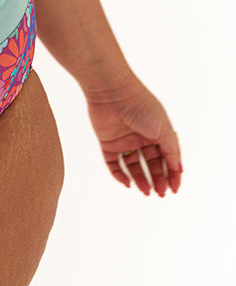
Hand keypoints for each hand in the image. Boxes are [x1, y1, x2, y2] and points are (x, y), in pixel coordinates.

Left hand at [85, 77, 181, 196]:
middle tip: (161, 193)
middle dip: (158, 179)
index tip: (175, 189)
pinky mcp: (107, 142)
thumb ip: (171, 150)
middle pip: (151, 163)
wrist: (112, 92)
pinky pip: (113, 163)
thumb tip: (178, 168)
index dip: (173, 173)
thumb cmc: (141, 106)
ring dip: (141, 180)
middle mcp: (141, 136)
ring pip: (133, 166)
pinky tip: (128, 183)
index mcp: (157, 131)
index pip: (167, 157)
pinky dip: (119, 175)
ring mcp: (124, 140)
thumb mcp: (163, 129)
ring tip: (147, 192)